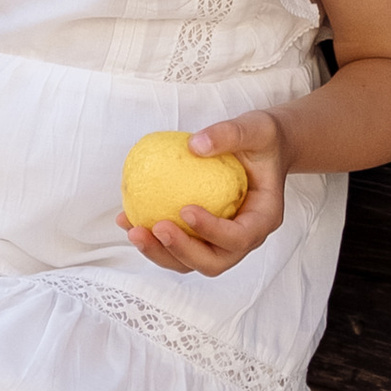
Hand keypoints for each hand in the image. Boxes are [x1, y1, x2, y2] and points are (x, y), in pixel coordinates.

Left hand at [120, 111, 285, 278]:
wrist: (262, 148)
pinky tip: (126, 219)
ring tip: (133, 230)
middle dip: (182, 251)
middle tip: (155, 227)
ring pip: (191, 261)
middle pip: (214, 262)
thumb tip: (195, 145)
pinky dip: (152, 239)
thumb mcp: (255, 128)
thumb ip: (229, 134)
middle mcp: (244, 237)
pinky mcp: (201, 235)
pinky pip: (176, 244)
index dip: (212, 231)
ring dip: (160, 252)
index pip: (240, 237)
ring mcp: (221, 240)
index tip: (185, 209)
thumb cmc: (262, 140)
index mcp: (263, 217)